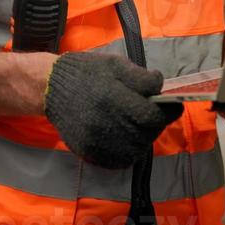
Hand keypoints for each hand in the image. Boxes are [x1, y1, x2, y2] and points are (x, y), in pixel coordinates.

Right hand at [43, 53, 182, 167]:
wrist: (51, 87)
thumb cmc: (87, 72)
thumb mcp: (115, 64)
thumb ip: (141, 77)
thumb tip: (161, 87)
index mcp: (113, 98)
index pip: (153, 115)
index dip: (168, 111)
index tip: (172, 106)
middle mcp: (105, 123)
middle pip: (147, 134)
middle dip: (155, 124)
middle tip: (152, 114)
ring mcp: (96, 140)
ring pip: (136, 150)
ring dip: (144, 138)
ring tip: (140, 126)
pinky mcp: (89, 152)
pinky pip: (119, 161)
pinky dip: (129, 152)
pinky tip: (128, 138)